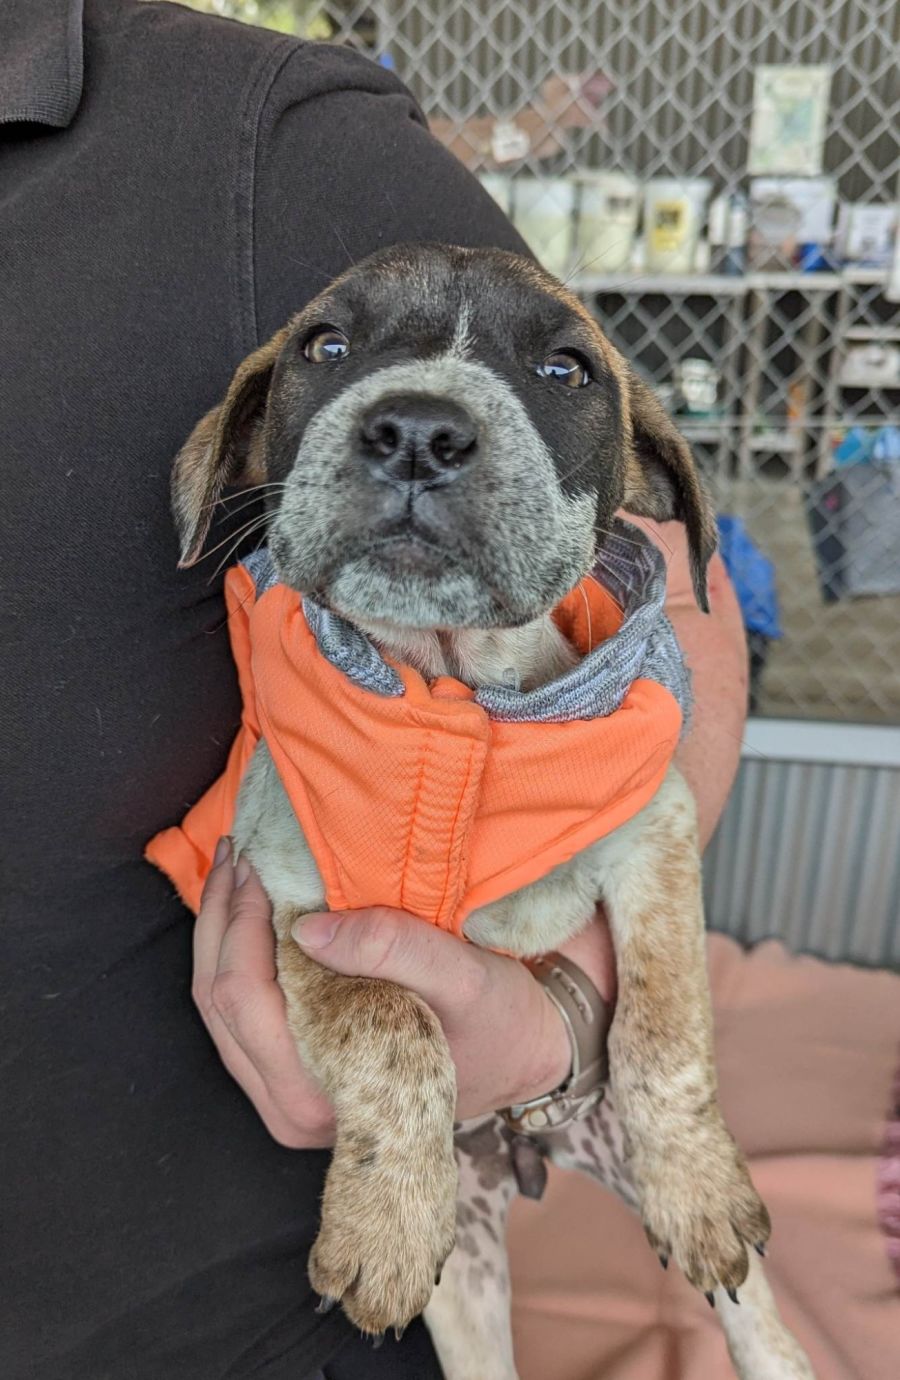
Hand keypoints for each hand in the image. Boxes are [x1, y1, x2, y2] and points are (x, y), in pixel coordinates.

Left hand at [193, 839, 615, 1142]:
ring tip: (237, 871)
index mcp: (329, 1094)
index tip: (256, 865)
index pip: (247, 1002)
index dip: (240, 926)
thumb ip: (393, 948)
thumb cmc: (499, 1020)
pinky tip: (250, 909)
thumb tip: (304, 927)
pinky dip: (237, 955)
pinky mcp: (291, 1076)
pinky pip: (238, 1014)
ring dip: (222, 934)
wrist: (523, 1052)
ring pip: (217, 1009)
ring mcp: (286, 1097)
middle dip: (221, 921)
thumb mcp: (462, 977)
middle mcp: (294, 1109)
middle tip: (237, 854)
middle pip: (218, 1003)